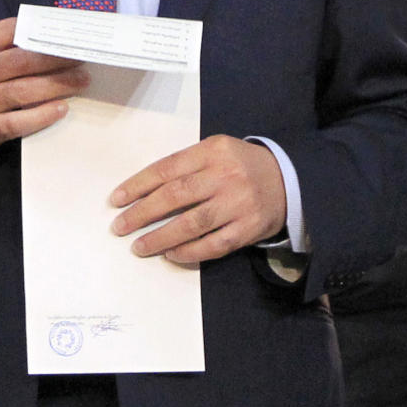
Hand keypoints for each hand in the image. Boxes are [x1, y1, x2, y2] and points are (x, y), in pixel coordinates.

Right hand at [0, 16, 88, 155]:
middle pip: (23, 62)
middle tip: (82, 57)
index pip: (11, 31)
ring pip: (25, 90)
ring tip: (82, 80)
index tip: (67, 32)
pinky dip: (43, 115)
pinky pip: (20, 122)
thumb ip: (5, 45)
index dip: (42, 30)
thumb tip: (53, 35)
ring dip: (59, 84)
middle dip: (57, 58)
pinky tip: (62, 108)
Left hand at [110, 136, 286, 264]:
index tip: (116, 200)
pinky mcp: (250, 228)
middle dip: (142, 213)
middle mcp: (226, 175)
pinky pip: (214, 244)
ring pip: (193, 223)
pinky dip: (190, 252)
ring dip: (161, 238)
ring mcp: (239, 203)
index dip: (138, 185)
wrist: (290, 179)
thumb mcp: (216, 151)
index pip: (167, 168)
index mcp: (213, 151)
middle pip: (176, 196)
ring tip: (139, 247)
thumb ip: (186, 165)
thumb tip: (143, 191)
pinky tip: (172, 254)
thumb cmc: (241, 166)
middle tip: (120, 227)